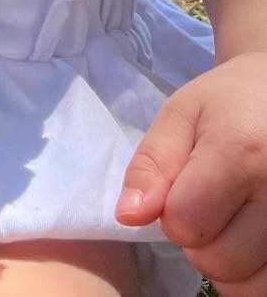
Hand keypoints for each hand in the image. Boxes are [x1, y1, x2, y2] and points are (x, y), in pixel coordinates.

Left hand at [116, 52, 266, 293]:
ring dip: (229, 263)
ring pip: (248, 285)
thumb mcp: (180, 115)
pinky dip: (253, 271)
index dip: (170, 211)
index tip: (181, 186)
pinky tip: (248, 238)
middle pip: (218, 262)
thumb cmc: (228, 102)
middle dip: (199, 240)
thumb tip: (128, 216)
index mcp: (241, 153)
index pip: (185, 223)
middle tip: (209, 202)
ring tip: (230, 220)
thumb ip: (151, 165)